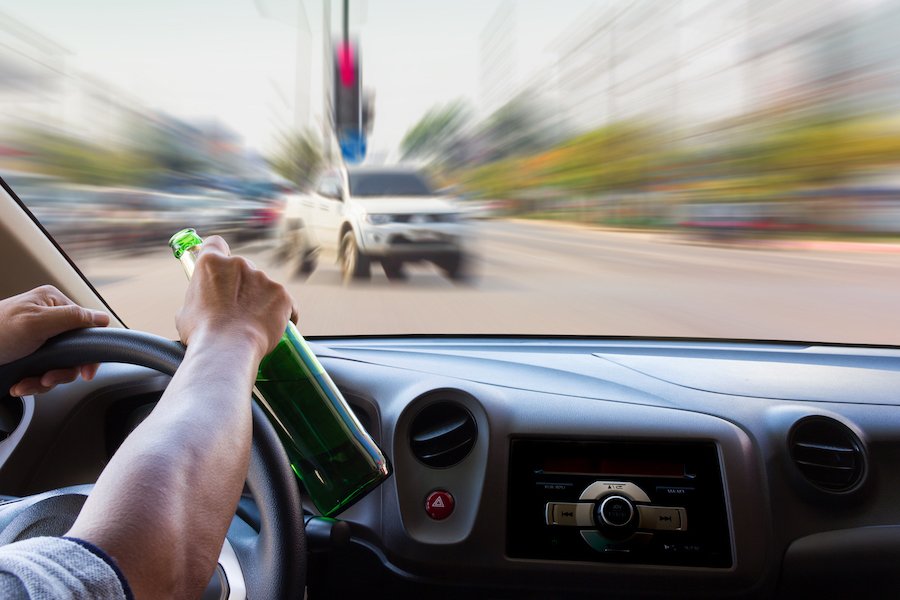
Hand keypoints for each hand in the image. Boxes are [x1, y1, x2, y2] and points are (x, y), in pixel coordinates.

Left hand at [0, 285, 110, 395]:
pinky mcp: (28, 358)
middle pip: (76, 352)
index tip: (85, 371)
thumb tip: (103, 318)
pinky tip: (20, 384)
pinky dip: (33, 384)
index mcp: (53, 304)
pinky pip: (43, 375)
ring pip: (60, 367)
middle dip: (62, 371)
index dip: (89, 351)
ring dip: (45, 381)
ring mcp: (38, 341)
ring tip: (28, 382)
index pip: (89, 327)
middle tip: (49, 378)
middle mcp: (49, 320)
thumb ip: (73, 318)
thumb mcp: (37, 322)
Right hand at [175, 236, 297, 362]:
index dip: (218, 254)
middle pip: (242, 269)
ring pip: (263, 287)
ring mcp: (263, 278)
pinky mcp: (282, 294)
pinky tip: (273, 327)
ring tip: (252, 325)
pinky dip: (281, 313)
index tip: (220, 266)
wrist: (228, 349)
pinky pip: (285, 303)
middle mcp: (239, 264)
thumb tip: (202, 303)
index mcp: (211, 263)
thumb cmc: (202, 334)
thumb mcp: (185, 311)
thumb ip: (198, 298)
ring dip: (260, 301)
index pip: (215, 244)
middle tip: (236, 309)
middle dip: (241, 286)